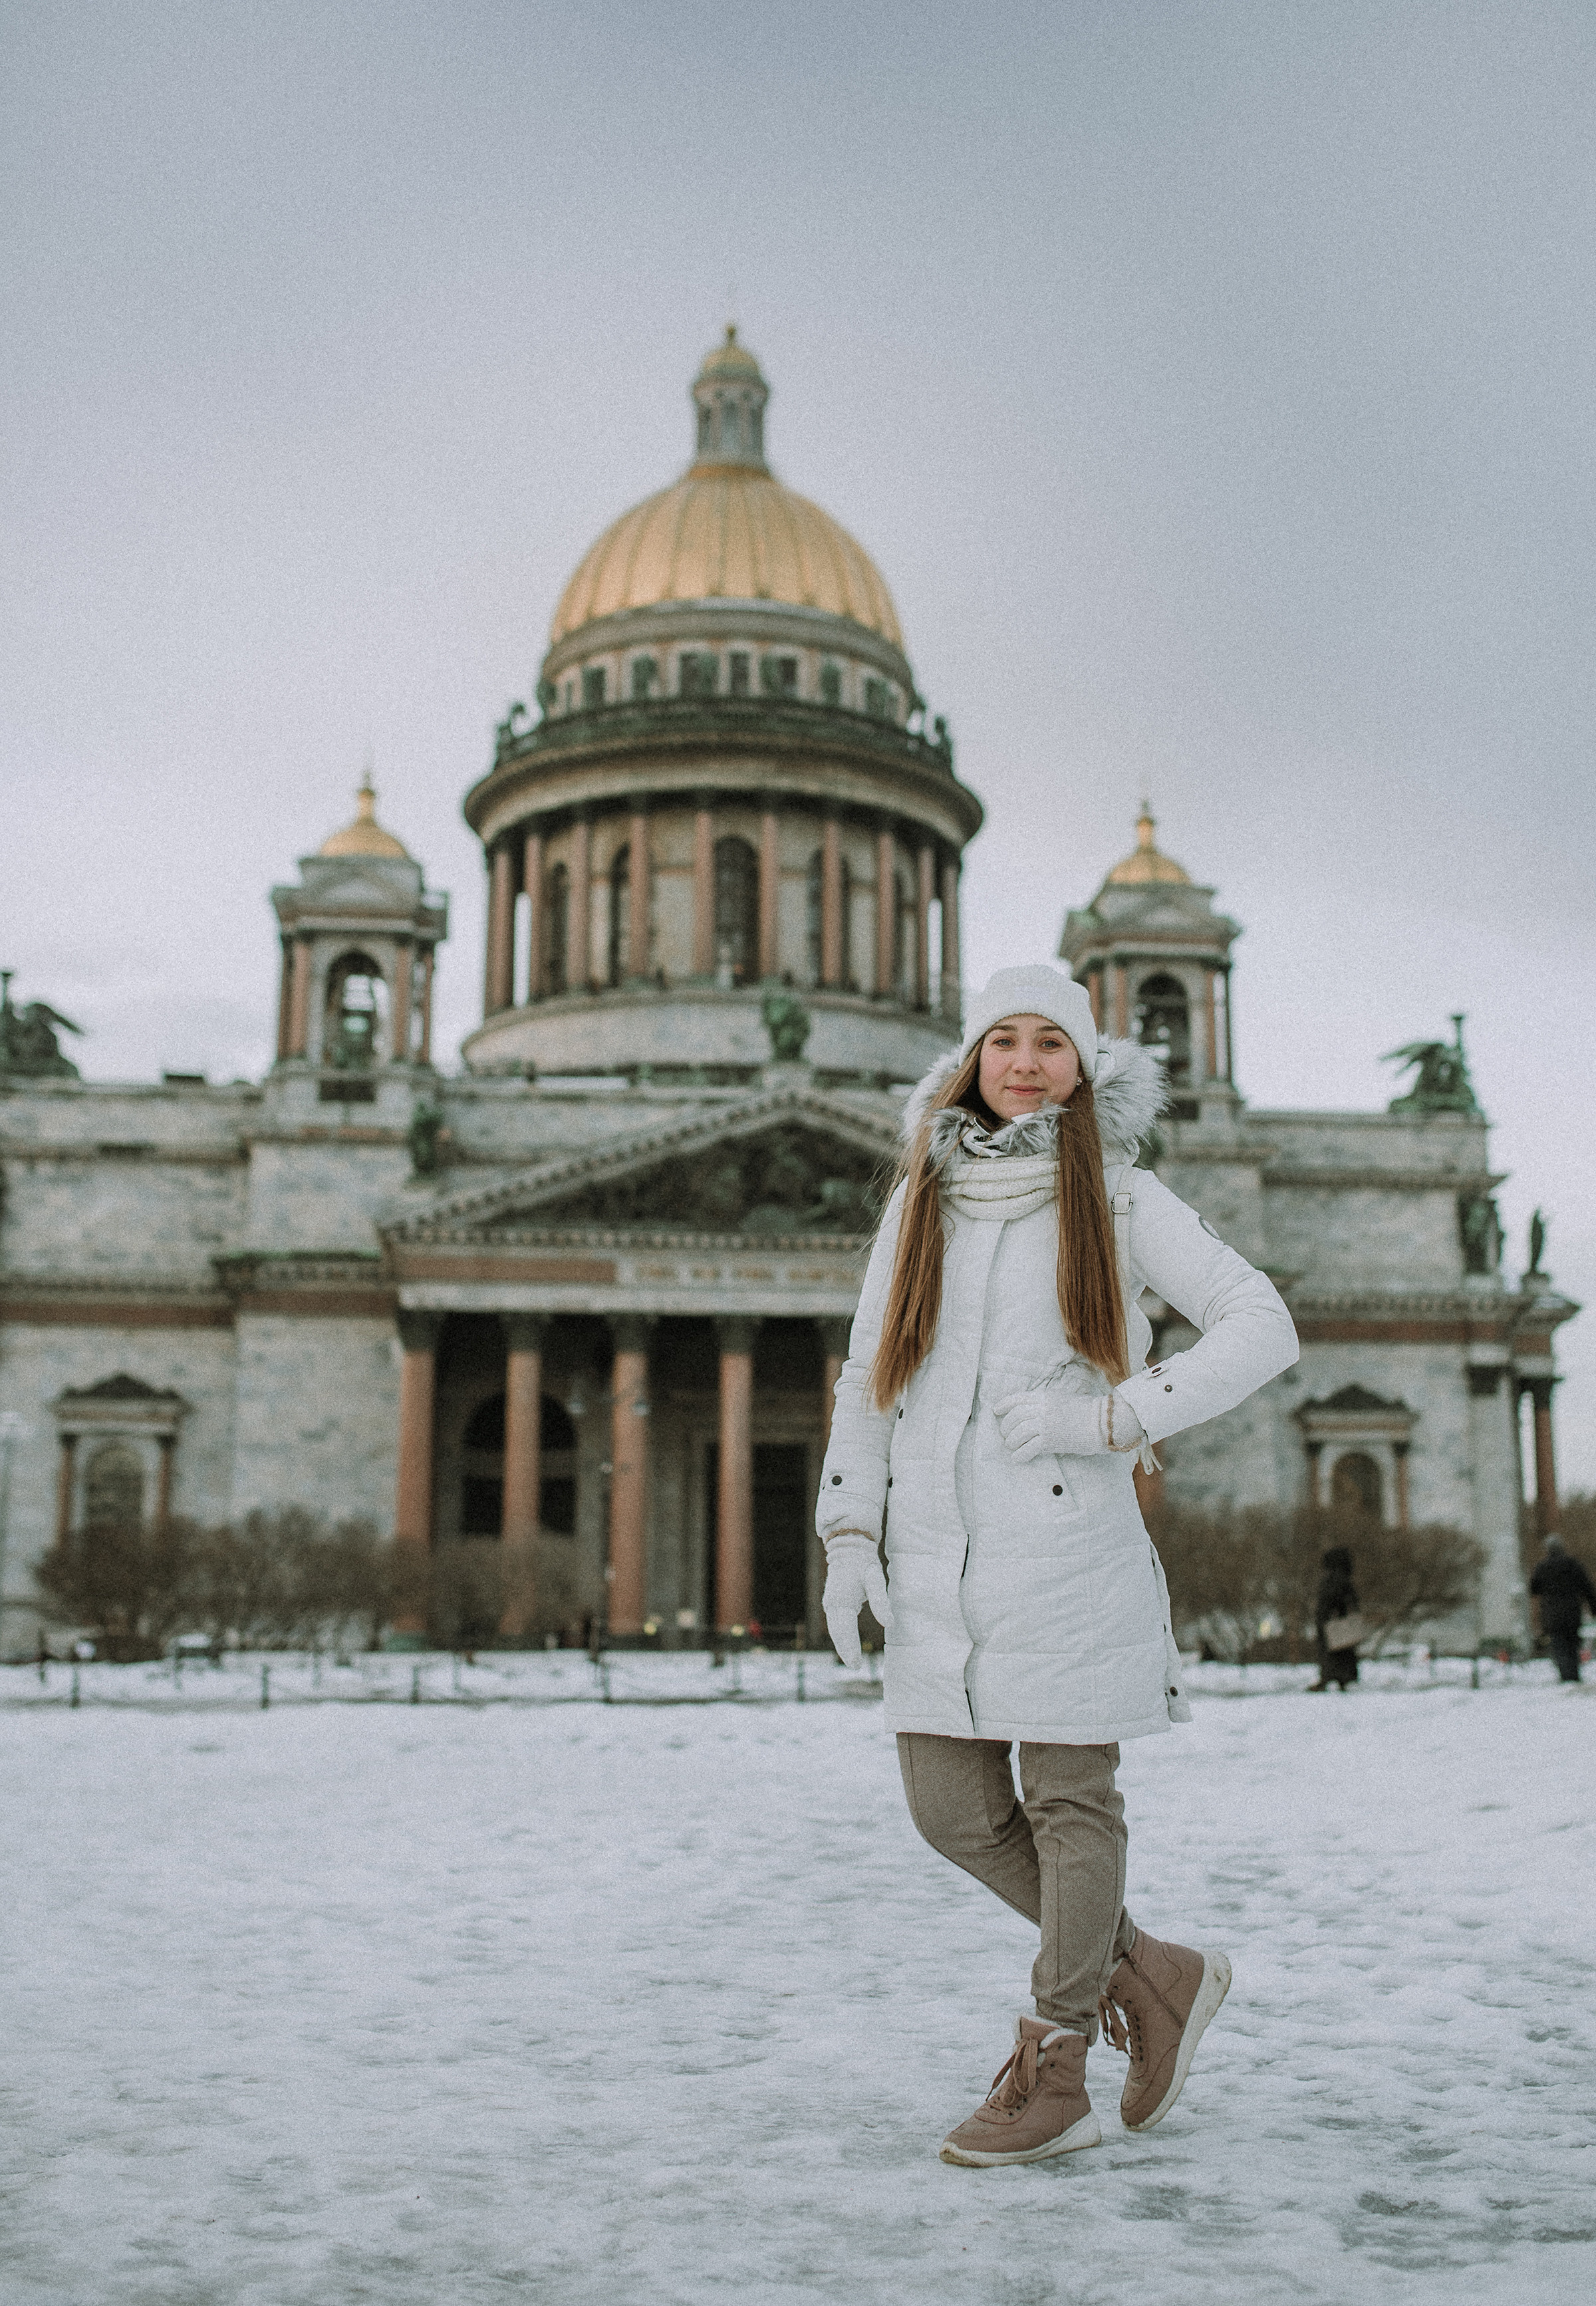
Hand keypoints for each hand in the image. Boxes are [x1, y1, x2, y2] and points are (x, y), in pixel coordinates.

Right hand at [822, 1532, 891, 1669]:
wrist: (849, 1547)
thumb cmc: (864, 1563)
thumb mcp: (875, 1580)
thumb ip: (881, 1602)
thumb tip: (889, 1623)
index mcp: (840, 1602)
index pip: (845, 1630)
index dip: (850, 1648)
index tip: (856, 1664)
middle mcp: (831, 1604)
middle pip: (837, 1632)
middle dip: (845, 1650)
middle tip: (855, 1667)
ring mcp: (831, 1603)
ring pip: (835, 1629)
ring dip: (842, 1644)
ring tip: (852, 1660)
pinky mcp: (834, 1602)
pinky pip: (837, 1623)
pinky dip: (841, 1635)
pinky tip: (848, 1644)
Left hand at [992, 1388, 1127, 1463]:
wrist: (1102, 1423)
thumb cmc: (1086, 1411)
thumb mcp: (1062, 1398)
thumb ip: (1044, 1403)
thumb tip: (1029, 1412)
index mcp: (1044, 1396)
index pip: (1017, 1399)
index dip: (1004, 1405)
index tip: (996, 1411)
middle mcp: (1041, 1409)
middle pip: (1015, 1417)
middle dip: (1006, 1426)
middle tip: (1006, 1434)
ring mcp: (1045, 1425)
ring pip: (1018, 1432)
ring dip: (1012, 1441)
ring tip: (1012, 1446)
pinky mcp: (1050, 1441)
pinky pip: (1028, 1449)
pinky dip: (1020, 1455)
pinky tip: (1018, 1458)